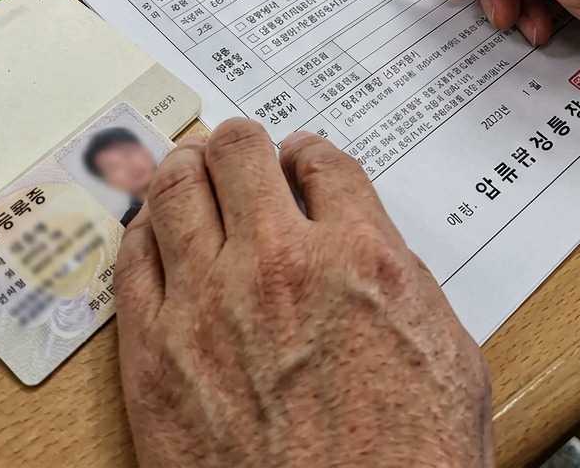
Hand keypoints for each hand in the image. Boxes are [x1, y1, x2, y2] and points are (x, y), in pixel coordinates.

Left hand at [115, 119, 491, 467]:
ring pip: (175, 185)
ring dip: (185, 166)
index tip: (299, 159)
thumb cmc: (409, 465)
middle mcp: (279, 264)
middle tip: (238, 152)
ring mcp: (209, 303)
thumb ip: (405, 278)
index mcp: (359, 258)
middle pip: (240, 151)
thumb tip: (369, 238)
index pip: (321, 160)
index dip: (308, 150)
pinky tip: (154, 232)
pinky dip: (142, 230)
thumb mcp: (449, 357)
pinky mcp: (154, 353)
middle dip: (242, 143)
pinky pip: (130, 258)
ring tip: (189, 168)